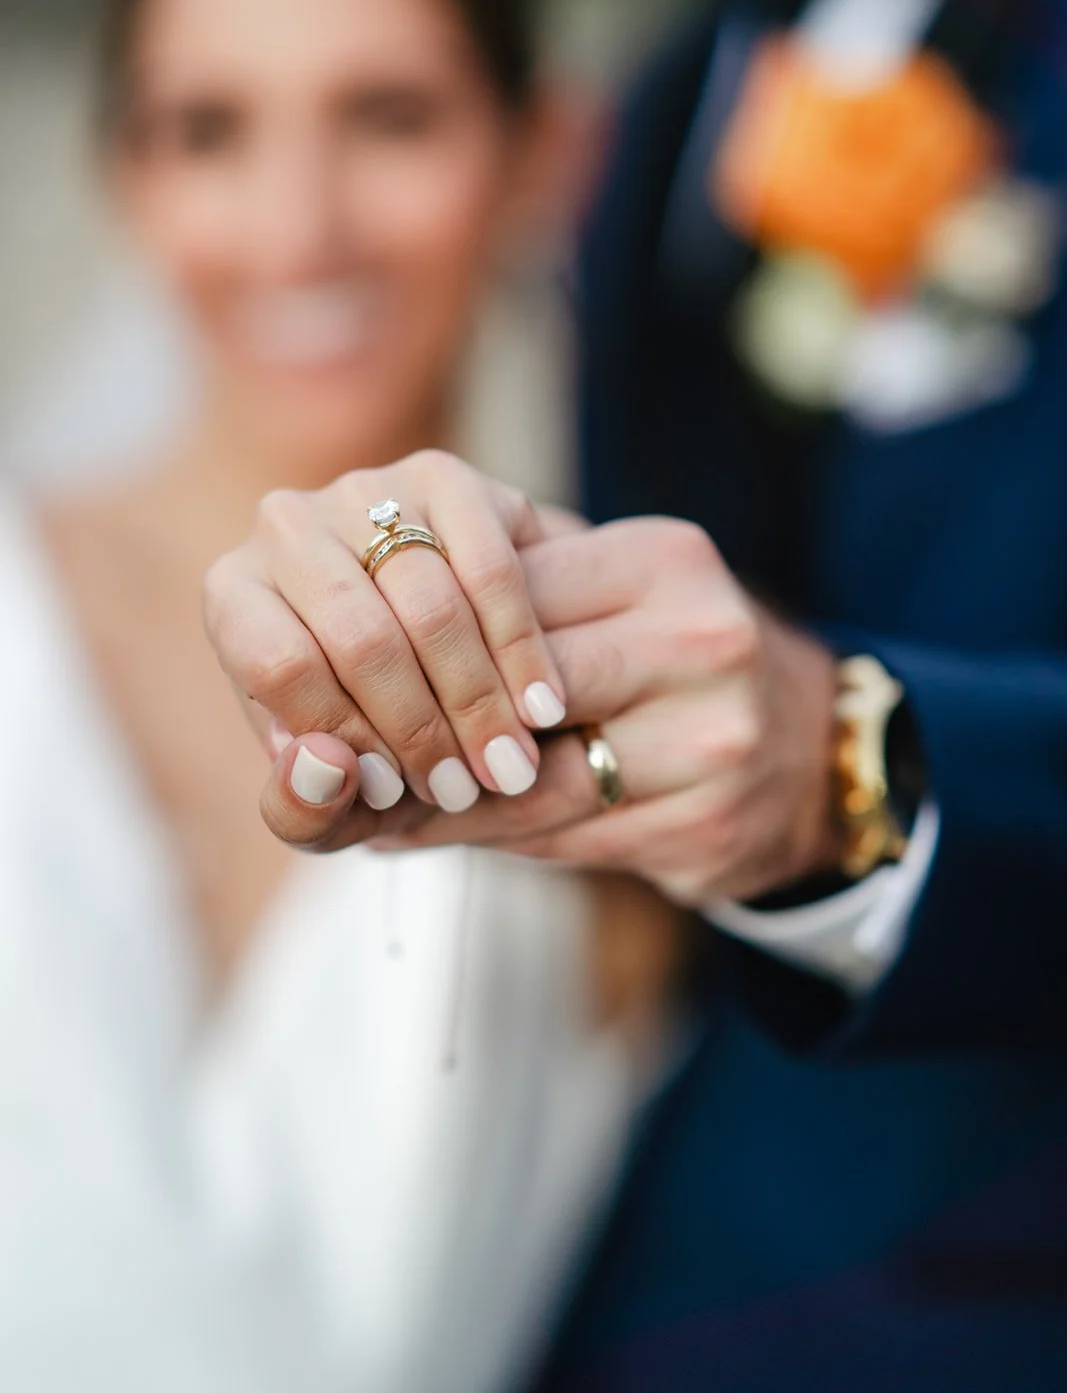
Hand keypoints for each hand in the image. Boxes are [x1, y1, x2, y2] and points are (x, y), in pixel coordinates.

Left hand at [203, 451, 569, 828]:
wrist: (434, 653)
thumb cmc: (362, 730)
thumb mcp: (324, 790)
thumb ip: (303, 807)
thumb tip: (326, 766)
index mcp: (233, 595)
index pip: (280, 665)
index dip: (345, 738)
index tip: (399, 796)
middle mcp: (284, 525)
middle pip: (360, 636)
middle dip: (422, 728)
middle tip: (466, 790)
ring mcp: (366, 490)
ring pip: (431, 604)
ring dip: (476, 699)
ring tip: (508, 768)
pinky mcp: (442, 475)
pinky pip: (490, 566)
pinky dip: (519, 648)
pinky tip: (540, 708)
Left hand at [223, 502, 838, 906]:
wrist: (811, 753)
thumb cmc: (672, 657)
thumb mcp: (618, 593)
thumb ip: (515, 595)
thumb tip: (369, 614)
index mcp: (666, 561)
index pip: (509, 595)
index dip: (423, 637)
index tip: (343, 663)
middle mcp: (704, 640)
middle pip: (521, 692)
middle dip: (425, 726)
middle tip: (339, 747)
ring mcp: (716, 740)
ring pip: (537, 782)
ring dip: (440, 802)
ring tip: (363, 805)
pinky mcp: (710, 826)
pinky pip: (569, 840)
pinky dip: (490, 841)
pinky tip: (429, 836)